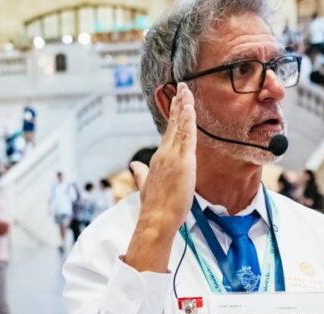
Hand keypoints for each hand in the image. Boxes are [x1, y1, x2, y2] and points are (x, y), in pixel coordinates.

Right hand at [134, 82, 196, 228]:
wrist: (156, 218)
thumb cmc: (154, 207)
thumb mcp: (146, 185)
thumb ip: (141, 173)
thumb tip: (134, 165)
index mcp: (159, 158)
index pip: (168, 132)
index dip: (173, 115)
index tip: (177, 100)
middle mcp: (164, 153)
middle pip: (173, 124)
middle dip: (178, 104)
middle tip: (182, 86)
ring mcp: (172, 156)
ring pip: (180, 126)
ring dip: (184, 107)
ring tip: (186, 90)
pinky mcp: (182, 161)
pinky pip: (186, 136)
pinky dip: (188, 120)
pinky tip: (189, 107)